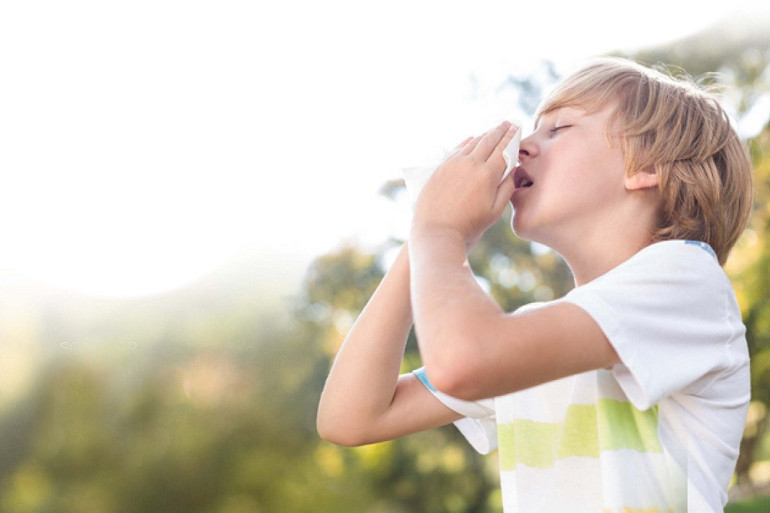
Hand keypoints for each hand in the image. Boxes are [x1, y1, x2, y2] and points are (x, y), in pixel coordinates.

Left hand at [412, 121, 518, 246]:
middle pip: (488, 141)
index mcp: (488, 175)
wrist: (437, 232)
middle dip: (500, 131)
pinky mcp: (441, 168)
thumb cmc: (469, 226)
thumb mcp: (495, 212)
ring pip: (472, 143)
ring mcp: (453, 164)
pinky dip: (467, 142)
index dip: (511, 138)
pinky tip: (471, 139)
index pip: (503, 149)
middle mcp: (471, 164)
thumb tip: (512, 171)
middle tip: (507, 124)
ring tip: (492, 130)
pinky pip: (456, 150)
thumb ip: (506, 189)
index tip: (517, 129)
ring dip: (484, 135)